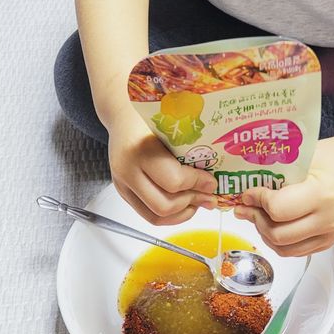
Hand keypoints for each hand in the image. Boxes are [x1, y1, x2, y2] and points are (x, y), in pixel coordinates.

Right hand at [107, 108, 216, 225]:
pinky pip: (148, 215)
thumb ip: (188, 151)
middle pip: (164, 205)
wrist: (121, 118)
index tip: (212, 182)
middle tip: (209, 196)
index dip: (198, 184)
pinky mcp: (123, 193)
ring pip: (156, 216)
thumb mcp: (170, 127)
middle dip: (192, 202)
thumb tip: (212, 179)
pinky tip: (183, 204)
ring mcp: (123, 185)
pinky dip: (170, 215)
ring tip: (198, 202)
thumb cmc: (148, 118)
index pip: (174, 181)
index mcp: (140, 150)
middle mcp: (128, 171)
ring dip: (182, 213)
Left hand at [234, 135, 333, 255]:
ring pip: (285, 249)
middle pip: (278, 234)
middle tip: (245, 207)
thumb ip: (275, 171)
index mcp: (322, 194)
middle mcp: (328, 219)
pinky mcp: (329, 242)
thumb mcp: (303, 156)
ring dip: (264, 233)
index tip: (248, 193)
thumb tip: (245, 188)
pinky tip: (272, 223)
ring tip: (257, 216)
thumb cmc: (332, 157)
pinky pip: (296, 251)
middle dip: (256, 220)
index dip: (258, 201)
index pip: (278, 209)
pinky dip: (279, 241)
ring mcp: (330, 234)